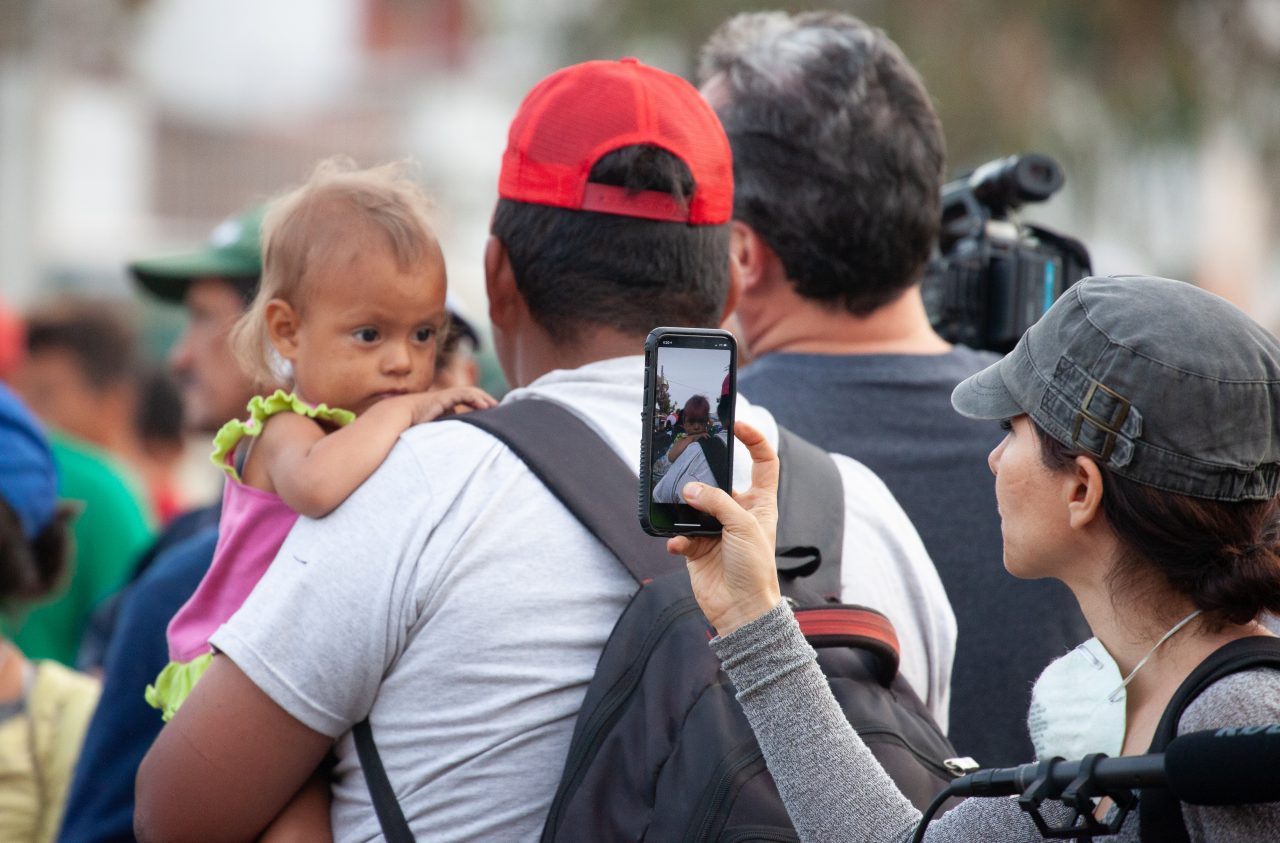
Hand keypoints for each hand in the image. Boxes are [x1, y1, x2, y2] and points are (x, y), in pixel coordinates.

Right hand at [396, 387, 496, 424]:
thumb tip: (457, 451)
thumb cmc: (411, 427)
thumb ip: (444, 434)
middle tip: (498, 408)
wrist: (398, 416)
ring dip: (483, 398)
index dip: (478, 406)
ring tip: (494, 406)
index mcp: (445, 406)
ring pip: (469, 393)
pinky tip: (484, 406)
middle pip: (471, 396)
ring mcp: (445, 396)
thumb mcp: (433, 431)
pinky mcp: (443, 396)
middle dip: (485, 400)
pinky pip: (463, 394)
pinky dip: (475, 399)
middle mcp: (446, 399)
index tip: (490, 414)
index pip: (466, 402)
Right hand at [667, 421, 781, 635]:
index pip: (764, 461)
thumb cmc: (755, 569)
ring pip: (694, 505)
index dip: (754, 440)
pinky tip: (679, 546)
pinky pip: (680, 534)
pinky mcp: (697, 547)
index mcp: (760, 503)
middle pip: (718, 481)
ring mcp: (716, 529)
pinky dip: (677, 538)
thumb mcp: (743, 527)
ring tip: (682, 509)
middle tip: (687, 463)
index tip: (737, 425)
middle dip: (702, 475)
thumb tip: (689, 489)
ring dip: (685, 508)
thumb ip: (716, 502)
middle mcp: (738, 512)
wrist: (741, 611)